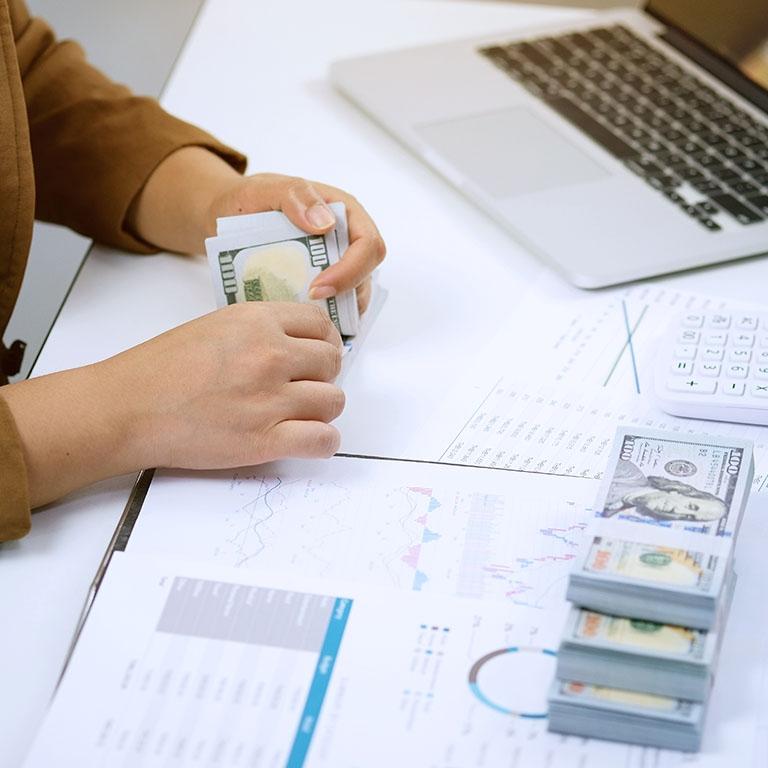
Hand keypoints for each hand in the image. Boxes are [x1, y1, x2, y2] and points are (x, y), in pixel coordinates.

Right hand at [1, 303, 344, 506]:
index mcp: (257, 322)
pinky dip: (322, 442)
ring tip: (299, 414)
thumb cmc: (160, 368)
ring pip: (334, 401)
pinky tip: (306, 439)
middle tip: (302, 385)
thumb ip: (259, 330)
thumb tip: (297, 343)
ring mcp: (270, 400)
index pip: (321, 324)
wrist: (127, 410)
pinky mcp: (265, 441)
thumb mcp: (215, 326)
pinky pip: (324, 440)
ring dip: (322, 409)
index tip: (315, 354)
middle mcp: (270, 355)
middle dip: (322, 374)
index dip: (323, 341)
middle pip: (332, 362)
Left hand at [128, 148, 385, 313]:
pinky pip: (335, 306)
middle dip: (345, 295)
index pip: (368, 245)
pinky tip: (300, 321)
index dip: (350, 271)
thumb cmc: (252, 199)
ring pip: (354, 295)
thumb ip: (295, 197)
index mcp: (344, 213)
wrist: (231, 215)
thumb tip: (326, 224)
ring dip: (336, 311)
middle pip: (366, 274)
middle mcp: (348, 240)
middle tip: (309, 306)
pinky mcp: (324, 284)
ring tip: (305, 319)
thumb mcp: (266, 189)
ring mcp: (337, 264)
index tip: (318, 288)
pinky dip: (323, 317)